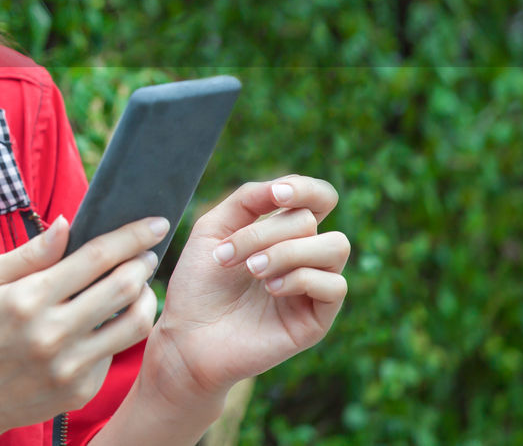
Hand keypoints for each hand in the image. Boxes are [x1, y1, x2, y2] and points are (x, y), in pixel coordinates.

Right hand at [0, 215, 166, 443]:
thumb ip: (30, 253)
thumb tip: (66, 224)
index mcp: (29, 298)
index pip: (95, 257)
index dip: (132, 236)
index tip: (156, 223)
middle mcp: (52, 333)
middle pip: (123, 287)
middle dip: (144, 262)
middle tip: (147, 254)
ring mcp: (69, 365)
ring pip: (134, 323)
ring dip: (146, 297)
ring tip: (140, 286)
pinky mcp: (80, 389)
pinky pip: (116, 352)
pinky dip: (121, 329)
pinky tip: (111, 319)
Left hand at [147, 175, 349, 399]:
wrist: (187, 336)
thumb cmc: (199, 284)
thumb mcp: (213, 229)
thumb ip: (246, 200)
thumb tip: (282, 186)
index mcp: (282, 232)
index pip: (318, 198)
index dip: (306, 188)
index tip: (276, 195)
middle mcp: (303, 256)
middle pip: (310, 221)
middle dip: (265, 231)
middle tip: (229, 255)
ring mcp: (313, 287)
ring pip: (335, 246)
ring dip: (287, 251)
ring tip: (252, 270)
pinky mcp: (317, 318)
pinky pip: (334, 285)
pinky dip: (301, 278)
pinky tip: (270, 289)